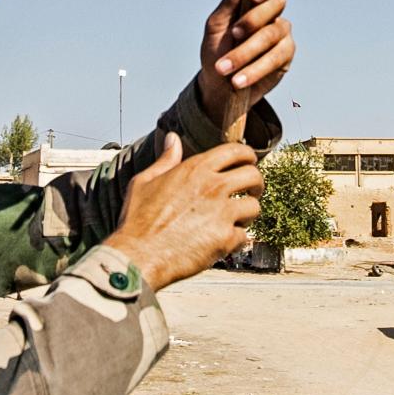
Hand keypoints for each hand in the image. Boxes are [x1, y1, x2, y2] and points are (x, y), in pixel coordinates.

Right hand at [107, 135, 262, 290]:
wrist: (138, 256)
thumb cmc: (137, 220)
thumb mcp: (145, 181)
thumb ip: (165, 159)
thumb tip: (172, 138)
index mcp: (195, 169)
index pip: (236, 151)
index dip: (247, 155)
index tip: (248, 163)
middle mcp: (213, 186)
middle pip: (254, 175)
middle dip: (256, 183)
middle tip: (250, 191)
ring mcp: (222, 213)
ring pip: (254, 206)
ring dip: (247, 213)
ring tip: (236, 219)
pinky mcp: (225, 239)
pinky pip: (244, 236)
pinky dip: (236, 240)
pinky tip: (223, 242)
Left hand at [196, 0, 292, 117]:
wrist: (218, 86)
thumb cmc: (216, 49)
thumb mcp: (216, 25)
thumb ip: (229, 0)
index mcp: (256, 0)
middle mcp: (273, 14)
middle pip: (277, 5)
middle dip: (253, 19)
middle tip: (233, 34)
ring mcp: (282, 35)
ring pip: (273, 34)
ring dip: (246, 51)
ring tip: (224, 68)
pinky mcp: (285, 58)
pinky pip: (275, 59)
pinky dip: (255, 69)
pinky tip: (238, 80)